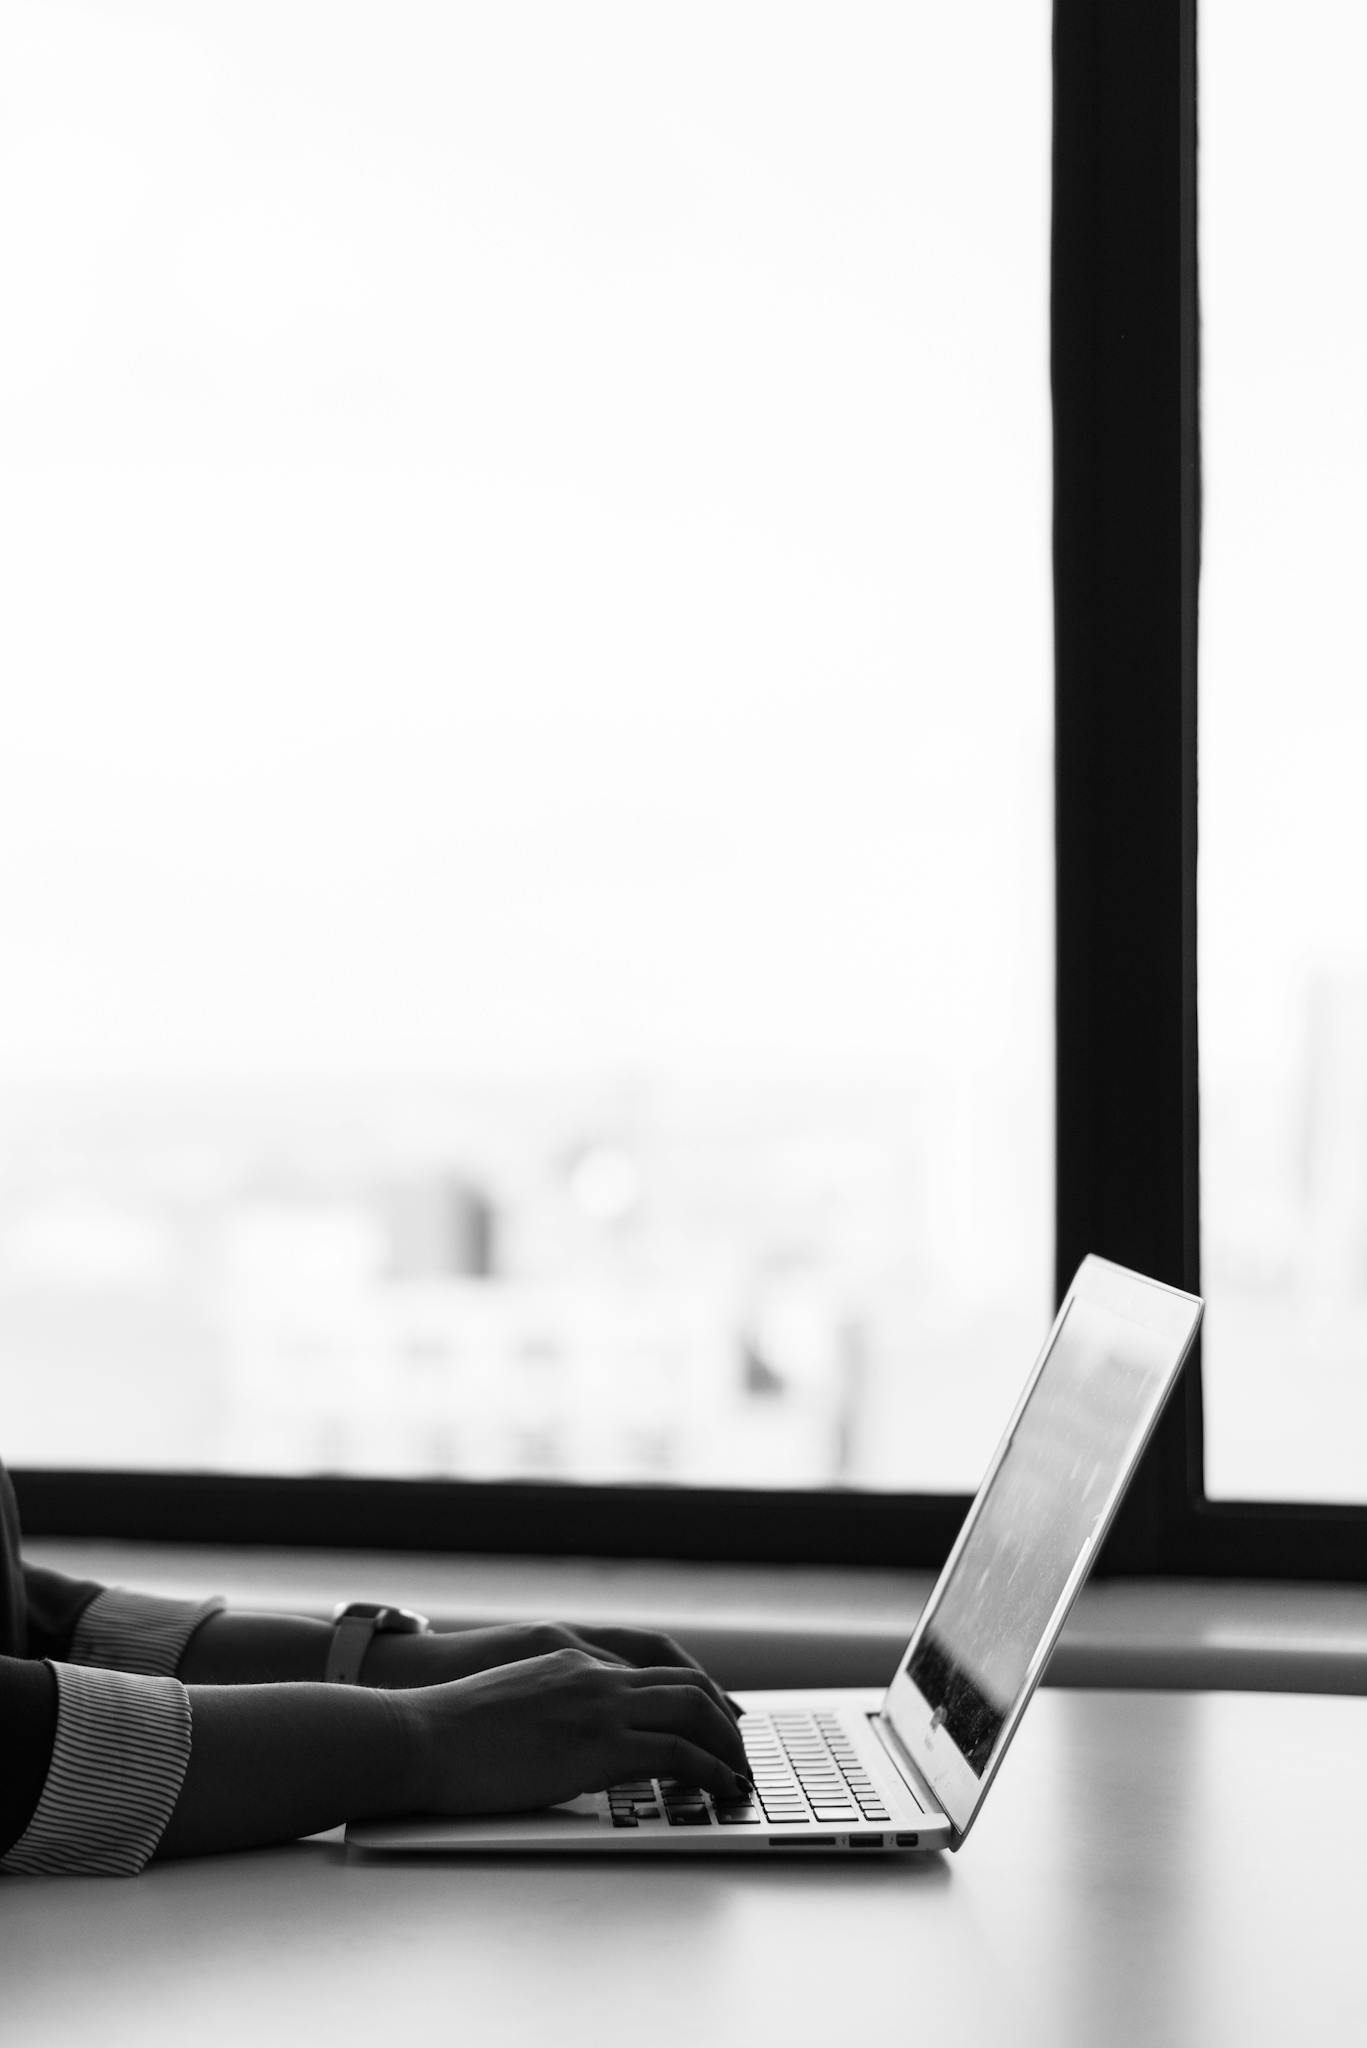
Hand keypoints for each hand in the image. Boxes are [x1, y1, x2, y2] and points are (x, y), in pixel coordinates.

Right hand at [400, 1648, 752, 1814]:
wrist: (419, 1735)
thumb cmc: (448, 1731)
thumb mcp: (512, 1699)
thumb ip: (553, 1705)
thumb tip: (574, 1739)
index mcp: (569, 1655)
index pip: (653, 1661)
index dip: (694, 1687)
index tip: (716, 1713)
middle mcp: (592, 1672)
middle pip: (684, 1681)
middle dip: (723, 1716)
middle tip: (739, 1747)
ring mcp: (598, 1705)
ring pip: (692, 1710)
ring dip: (726, 1744)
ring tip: (739, 1773)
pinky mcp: (596, 1747)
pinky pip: (676, 1753)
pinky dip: (709, 1769)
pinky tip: (718, 1787)